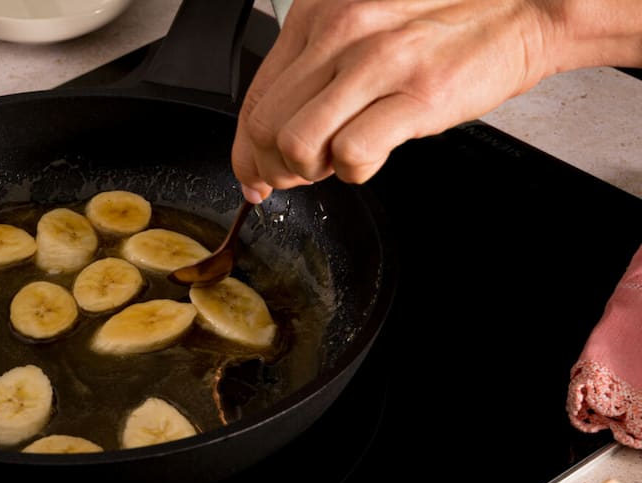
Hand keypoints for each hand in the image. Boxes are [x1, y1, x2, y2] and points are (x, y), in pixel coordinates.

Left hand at [232, 0, 558, 201]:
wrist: (526, 6)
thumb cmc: (444, 20)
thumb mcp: (363, 25)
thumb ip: (314, 71)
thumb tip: (270, 136)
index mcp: (319, 13)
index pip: (254, 97)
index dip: (246, 149)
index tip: (254, 173)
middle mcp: (341, 30)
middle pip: (266, 126)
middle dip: (274, 167)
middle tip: (299, 175)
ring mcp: (378, 62)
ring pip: (296, 144)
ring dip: (310, 170)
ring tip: (336, 162)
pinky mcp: (417, 95)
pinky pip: (351, 155)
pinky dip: (354, 171)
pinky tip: (370, 159)